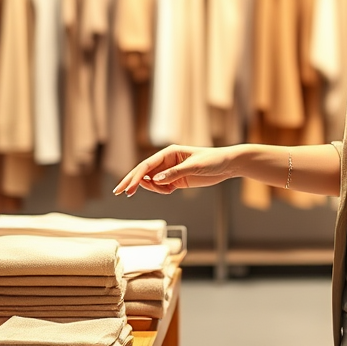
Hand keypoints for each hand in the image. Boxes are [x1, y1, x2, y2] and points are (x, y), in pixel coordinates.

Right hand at [113, 144, 235, 196]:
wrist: (227, 164)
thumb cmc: (213, 160)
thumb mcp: (194, 166)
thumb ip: (174, 173)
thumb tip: (155, 180)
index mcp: (169, 152)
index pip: (147, 165)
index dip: (135, 177)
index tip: (127, 188)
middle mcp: (167, 161)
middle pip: (144, 172)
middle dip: (131, 182)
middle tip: (118, 192)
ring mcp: (171, 171)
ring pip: (152, 181)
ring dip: (151, 188)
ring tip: (165, 190)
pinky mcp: (176, 180)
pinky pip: (161, 187)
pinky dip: (161, 191)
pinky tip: (170, 191)